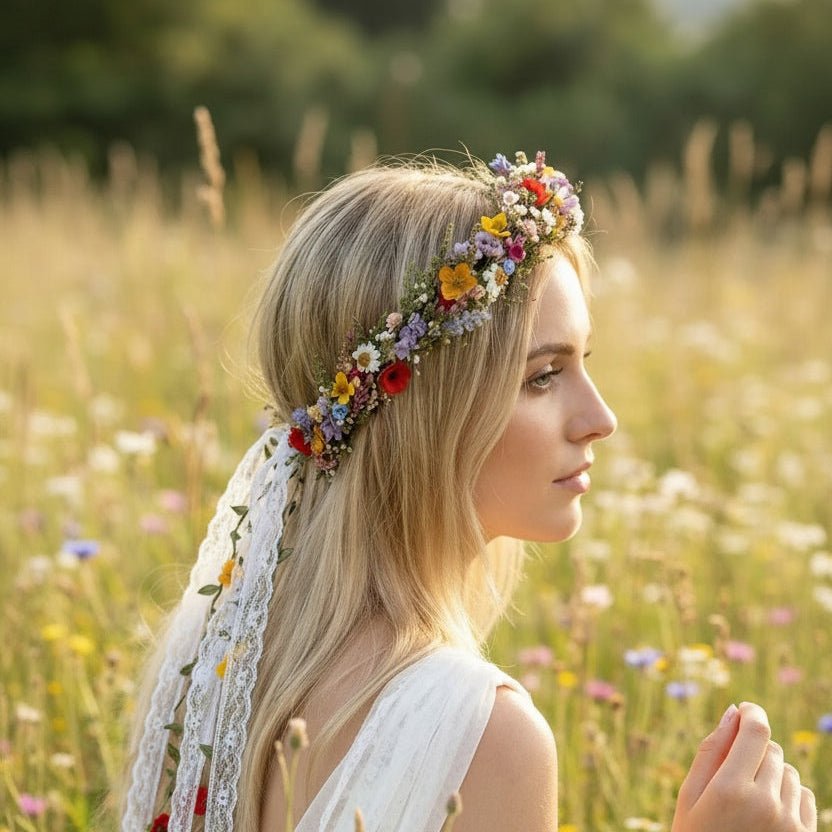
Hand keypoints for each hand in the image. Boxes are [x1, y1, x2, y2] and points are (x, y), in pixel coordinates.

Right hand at [671, 701, 816, 831]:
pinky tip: (768, 811)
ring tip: (749, 797)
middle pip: (771, 748)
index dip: (752, 712)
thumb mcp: (690, 795)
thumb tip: (733, 712)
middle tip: (734, 769)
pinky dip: (788, 794)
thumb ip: (711, 750)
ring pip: (789, 770)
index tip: (745, 709)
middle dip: (754, 748)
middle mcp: (766, 803)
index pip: (756, 730)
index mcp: (731, 788)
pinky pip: (804, 795)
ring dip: (771, 772)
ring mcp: (790, 823)